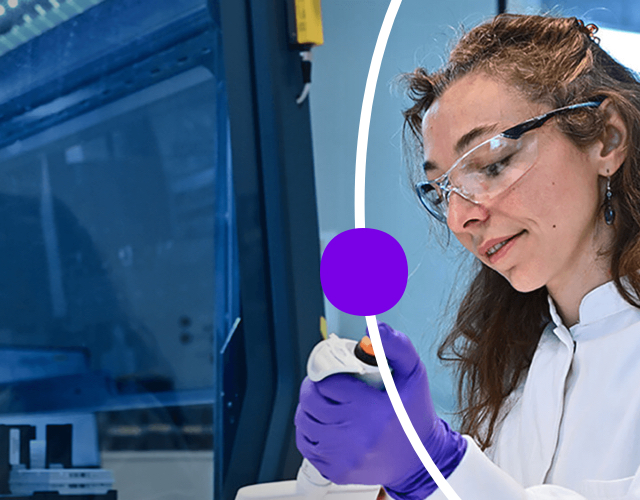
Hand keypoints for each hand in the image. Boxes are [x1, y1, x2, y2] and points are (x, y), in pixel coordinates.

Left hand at [295, 322, 466, 498]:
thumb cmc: (415, 413)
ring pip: (304, 421)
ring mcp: (344, 456)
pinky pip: (307, 444)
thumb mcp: (413, 373)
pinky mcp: (338, 471)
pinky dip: (310, 431)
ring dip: (310, 407)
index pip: (328, 382)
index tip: (335, 371)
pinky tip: (326, 424)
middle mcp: (356, 435)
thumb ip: (395, 346)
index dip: (328, 371)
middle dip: (315, 386)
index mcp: (373, 409)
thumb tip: (374, 328)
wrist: (422, 459)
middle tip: (326, 383)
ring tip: (326, 402)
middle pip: (311, 400)